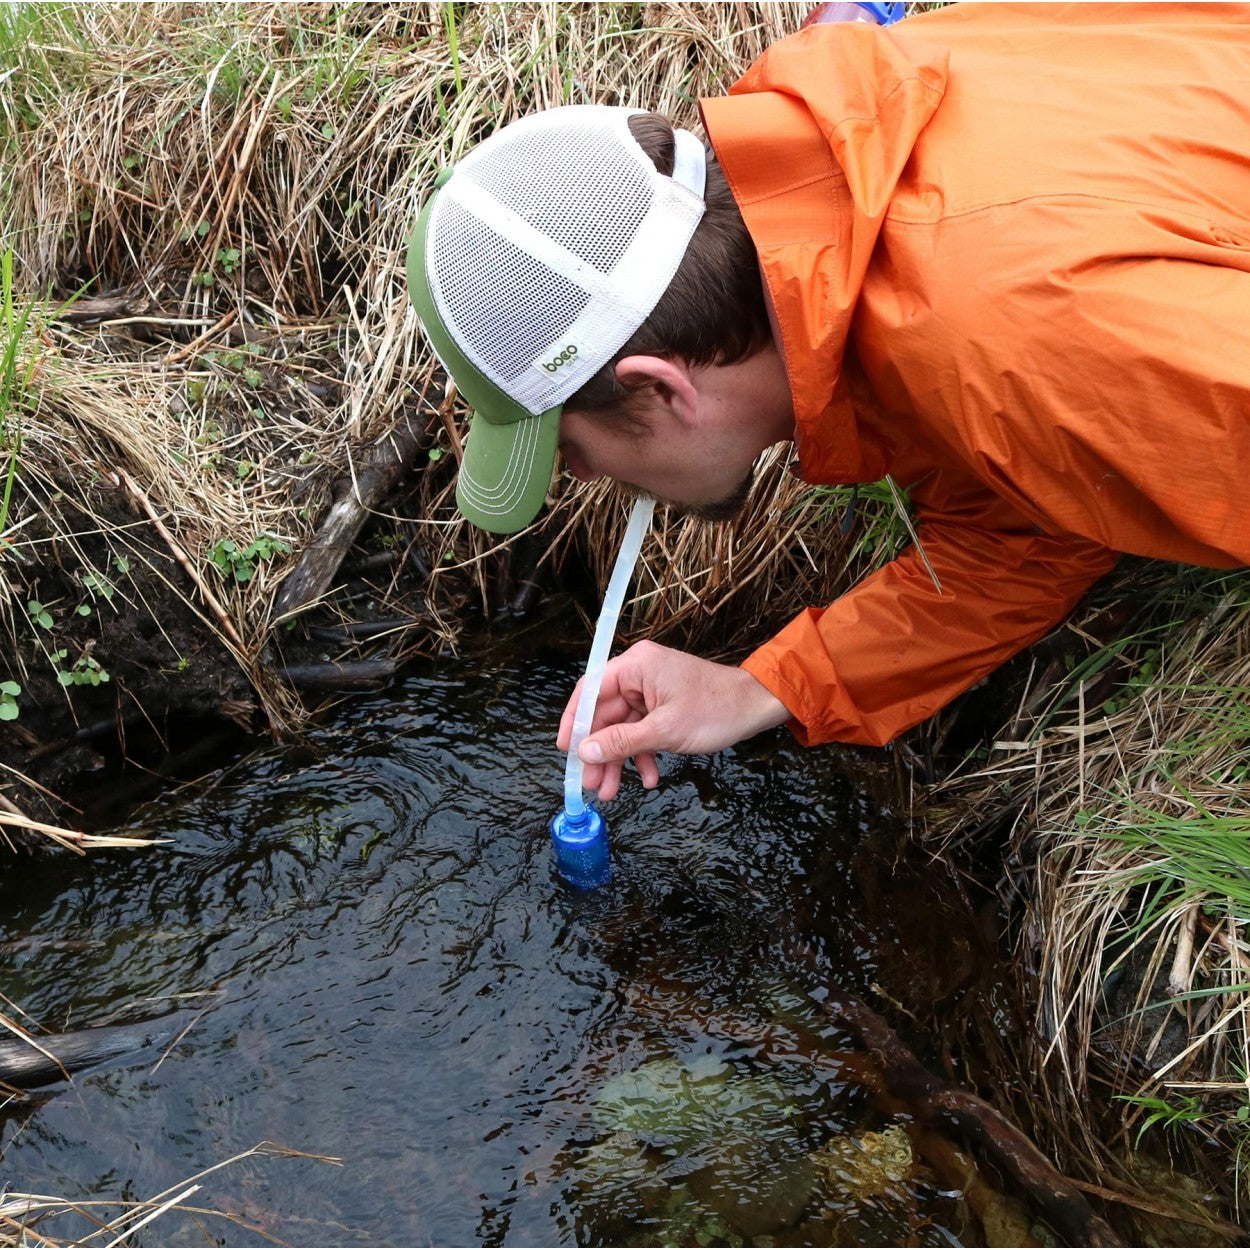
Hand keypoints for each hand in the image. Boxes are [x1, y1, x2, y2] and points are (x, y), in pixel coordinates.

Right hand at [556, 640, 789, 801]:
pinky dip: (643, 754)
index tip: (566, 751)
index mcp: (635, 666)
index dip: (574, 722)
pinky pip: (642, 730)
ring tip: (611, 792)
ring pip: (622, 728)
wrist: (756, 708)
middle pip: (605, 715)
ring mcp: (651, 691)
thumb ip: (621, 742)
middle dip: (600, 752)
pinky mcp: (662, 706)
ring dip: (619, 760)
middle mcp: (639, 673)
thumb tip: (585, 752)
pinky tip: (650, 777)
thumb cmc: (716, 710)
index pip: (590, 691)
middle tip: (591, 784)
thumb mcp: (664, 731)